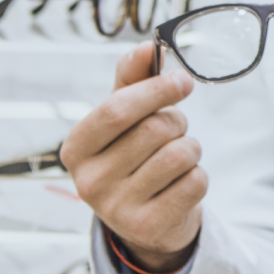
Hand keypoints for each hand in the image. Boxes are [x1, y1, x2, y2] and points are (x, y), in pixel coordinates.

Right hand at [60, 43, 205, 272]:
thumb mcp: (123, 119)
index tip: (182, 80)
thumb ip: (132, 79)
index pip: (116, 110)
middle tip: (174, 129)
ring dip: (190, 148)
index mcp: (75, 149)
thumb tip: (146, 46)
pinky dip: (198, 176)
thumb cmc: (132, 157)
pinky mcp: (149, 227)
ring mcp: (117, 209)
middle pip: (153, 130)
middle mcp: (89, 181)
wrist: (146, 221)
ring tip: (178, 156)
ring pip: (179, 155)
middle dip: (176, 121)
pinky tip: (181, 183)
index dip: (154, 89)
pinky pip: (194, 182)